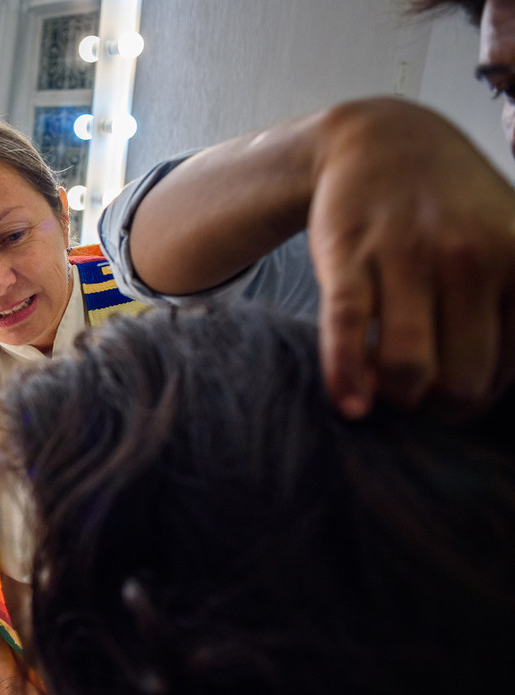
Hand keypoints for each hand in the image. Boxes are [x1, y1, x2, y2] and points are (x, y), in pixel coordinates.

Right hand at [308, 99, 514, 418]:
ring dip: (396, 395)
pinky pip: (346, 331)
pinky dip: (346, 377)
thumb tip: (504, 382)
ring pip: (406, 366)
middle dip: (438, 404)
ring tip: (388, 387)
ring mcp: (406, 256)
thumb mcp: (513, 237)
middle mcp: (469, 258)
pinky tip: (349, 405)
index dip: (478, 396)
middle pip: (461, 381)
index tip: (456, 390)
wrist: (381, 141)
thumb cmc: (451, 207)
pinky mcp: (349, 257)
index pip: (507, 371)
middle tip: (422, 393)